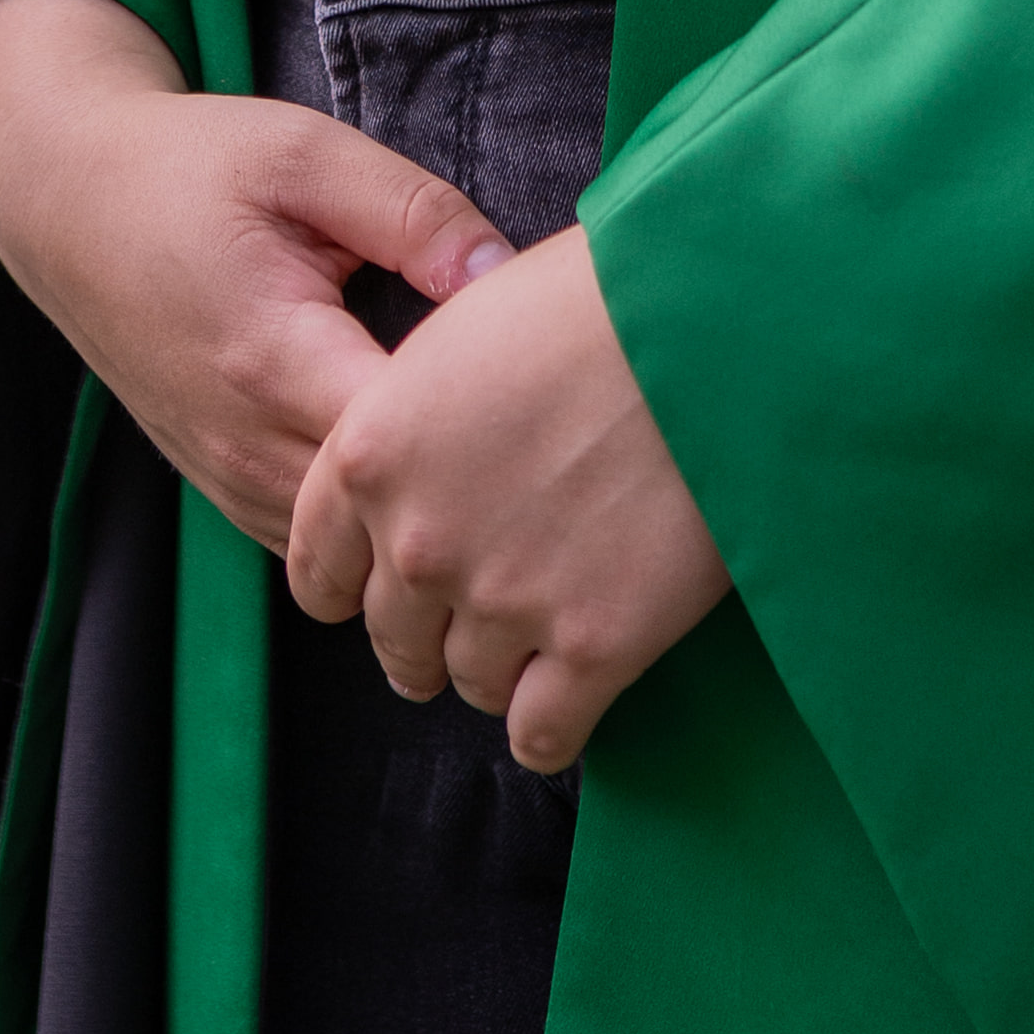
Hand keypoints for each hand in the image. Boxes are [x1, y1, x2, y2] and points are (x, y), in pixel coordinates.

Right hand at [0, 0, 507, 551]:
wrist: (70, 207)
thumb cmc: (194, 167)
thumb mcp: (309, 154)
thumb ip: (414, 214)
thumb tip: (508, 277)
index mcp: (276, 358)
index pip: (409, 446)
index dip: (492, 425)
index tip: (547, 381)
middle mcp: (248, 444)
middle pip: (392, 522)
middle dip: (474, 488)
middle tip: (548, 429)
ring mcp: (229, 481)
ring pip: (356, 556)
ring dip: (422, 519)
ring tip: (497, 455)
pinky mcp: (223, 491)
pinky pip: (318, 549)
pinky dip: (374, 528)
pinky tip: (424, 470)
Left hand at [285, 228, 729, 773]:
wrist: (715, 323)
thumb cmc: (598, 298)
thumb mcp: (465, 331)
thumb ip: (416, 419)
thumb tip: (425, 467)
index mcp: (371, 454)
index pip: (319, 571)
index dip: (356, 585)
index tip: (389, 588)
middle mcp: (421, 541)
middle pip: (395, 640)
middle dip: (430, 634)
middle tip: (478, 613)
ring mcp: (505, 601)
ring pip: (470, 685)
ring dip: (501, 667)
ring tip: (546, 627)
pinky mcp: (594, 645)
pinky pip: (540, 735)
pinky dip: (552, 725)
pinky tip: (575, 690)